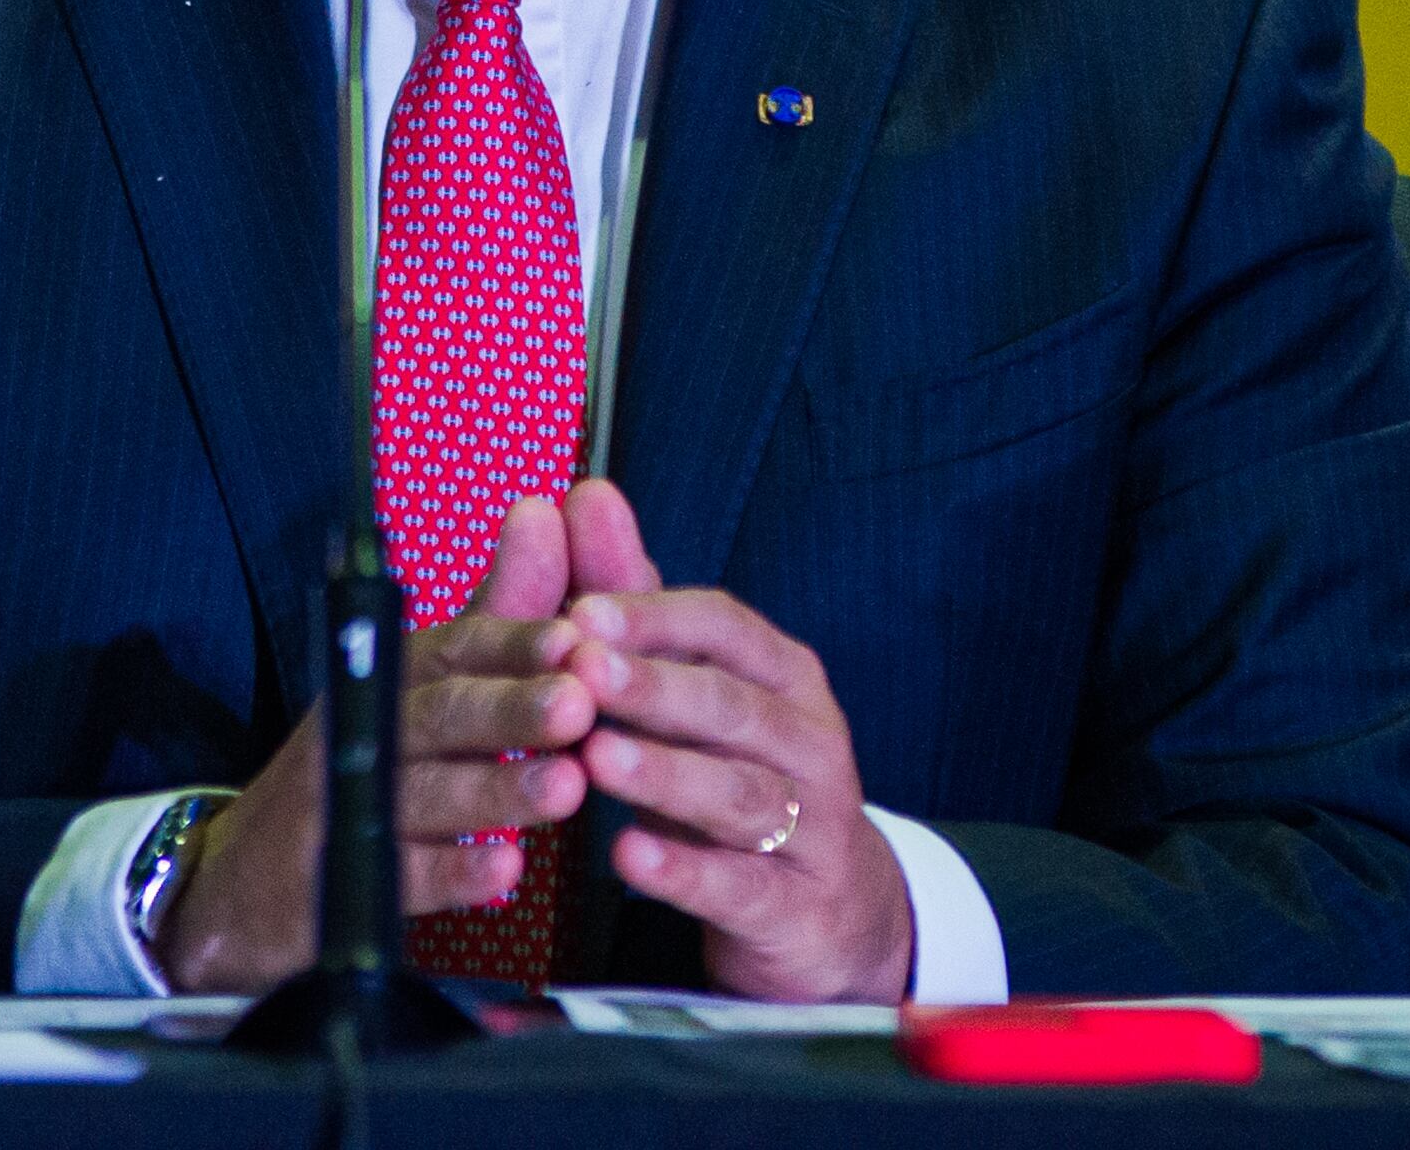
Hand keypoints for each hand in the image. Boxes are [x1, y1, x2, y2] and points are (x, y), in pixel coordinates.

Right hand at [154, 493, 596, 993]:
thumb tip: (545, 515)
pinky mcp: (337, 886)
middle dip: (511, 707)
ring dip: (495, 788)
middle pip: (441, 713)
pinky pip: (400, 879)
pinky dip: (453, 873)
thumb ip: (492, 618)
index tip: (576, 638)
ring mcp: (346, 807)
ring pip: (427, 794)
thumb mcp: (416, 688)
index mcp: (394, 676)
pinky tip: (504, 871)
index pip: (457, 647)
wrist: (237, 881)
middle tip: (579, 702)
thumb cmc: (357, 768)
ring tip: (564, 786)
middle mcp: (367, 730)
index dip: (515, 642)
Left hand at [552, 478, 913, 1004]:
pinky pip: (741, 887)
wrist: (829, 915)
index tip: (580, 611)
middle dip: (656, 686)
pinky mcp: (796, 908)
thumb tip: (587, 496)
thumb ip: (637, 603)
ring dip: (664, 774)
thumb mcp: (696, 696)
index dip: (656, 618)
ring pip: (740, 794)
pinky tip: (627, 859)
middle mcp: (811, 744)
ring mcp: (814, 828)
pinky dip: (683, 873)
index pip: (727, 628)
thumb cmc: (741, 779)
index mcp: (785, 679)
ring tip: (594, 760)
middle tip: (582, 672)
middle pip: (734, 707)